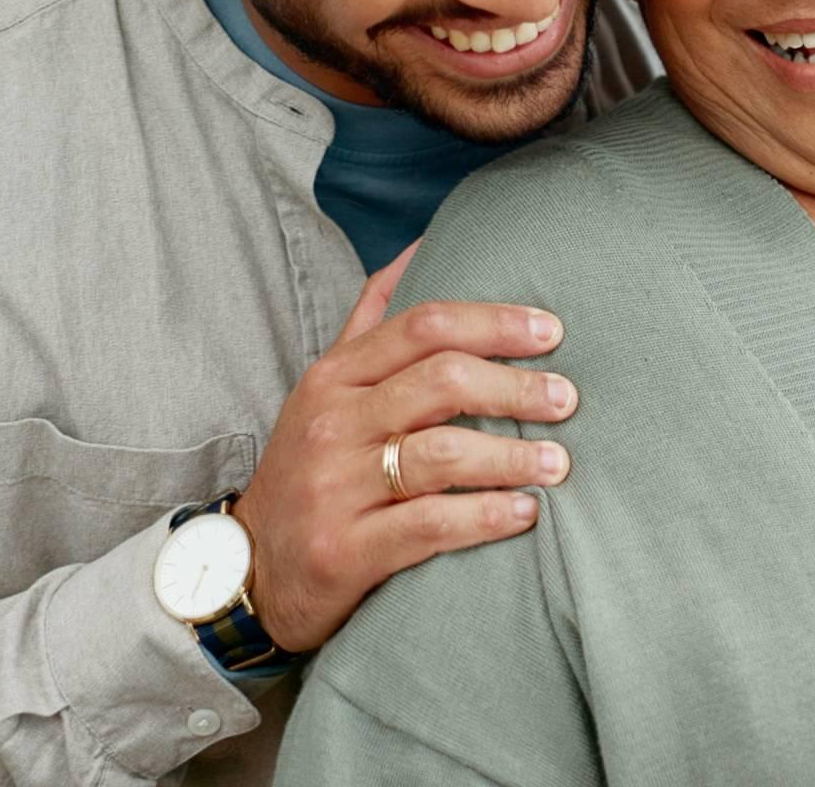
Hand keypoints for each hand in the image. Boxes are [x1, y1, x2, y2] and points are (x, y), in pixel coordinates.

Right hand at [232, 240, 577, 651]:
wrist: (248, 569)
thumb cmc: (309, 464)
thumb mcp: (326, 386)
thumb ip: (373, 317)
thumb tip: (422, 244)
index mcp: (335, 376)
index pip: (424, 326)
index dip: (495, 323)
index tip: (552, 331)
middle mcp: (333, 423)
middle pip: (442, 382)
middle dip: (515, 386)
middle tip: (567, 399)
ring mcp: (336, 487)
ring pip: (442, 453)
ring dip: (512, 455)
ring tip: (558, 461)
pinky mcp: (345, 551)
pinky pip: (429, 527)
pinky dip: (486, 517)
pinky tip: (526, 512)